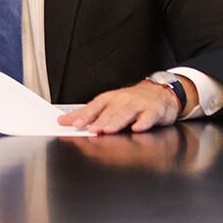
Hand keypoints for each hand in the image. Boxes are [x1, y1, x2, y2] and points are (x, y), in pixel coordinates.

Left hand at [58, 79, 184, 134]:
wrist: (159, 92)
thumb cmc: (130, 101)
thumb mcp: (108, 104)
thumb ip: (87, 114)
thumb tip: (63, 120)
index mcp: (109, 99)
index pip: (94, 107)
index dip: (85, 115)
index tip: (75, 124)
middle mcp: (123, 100)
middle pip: (110, 111)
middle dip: (100, 121)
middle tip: (91, 130)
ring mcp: (139, 104)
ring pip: (127, 113)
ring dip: (117, 121)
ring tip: (108, 129)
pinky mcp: (154, 110)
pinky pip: (149, 116)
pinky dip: (143, 122)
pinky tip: (137, 128)